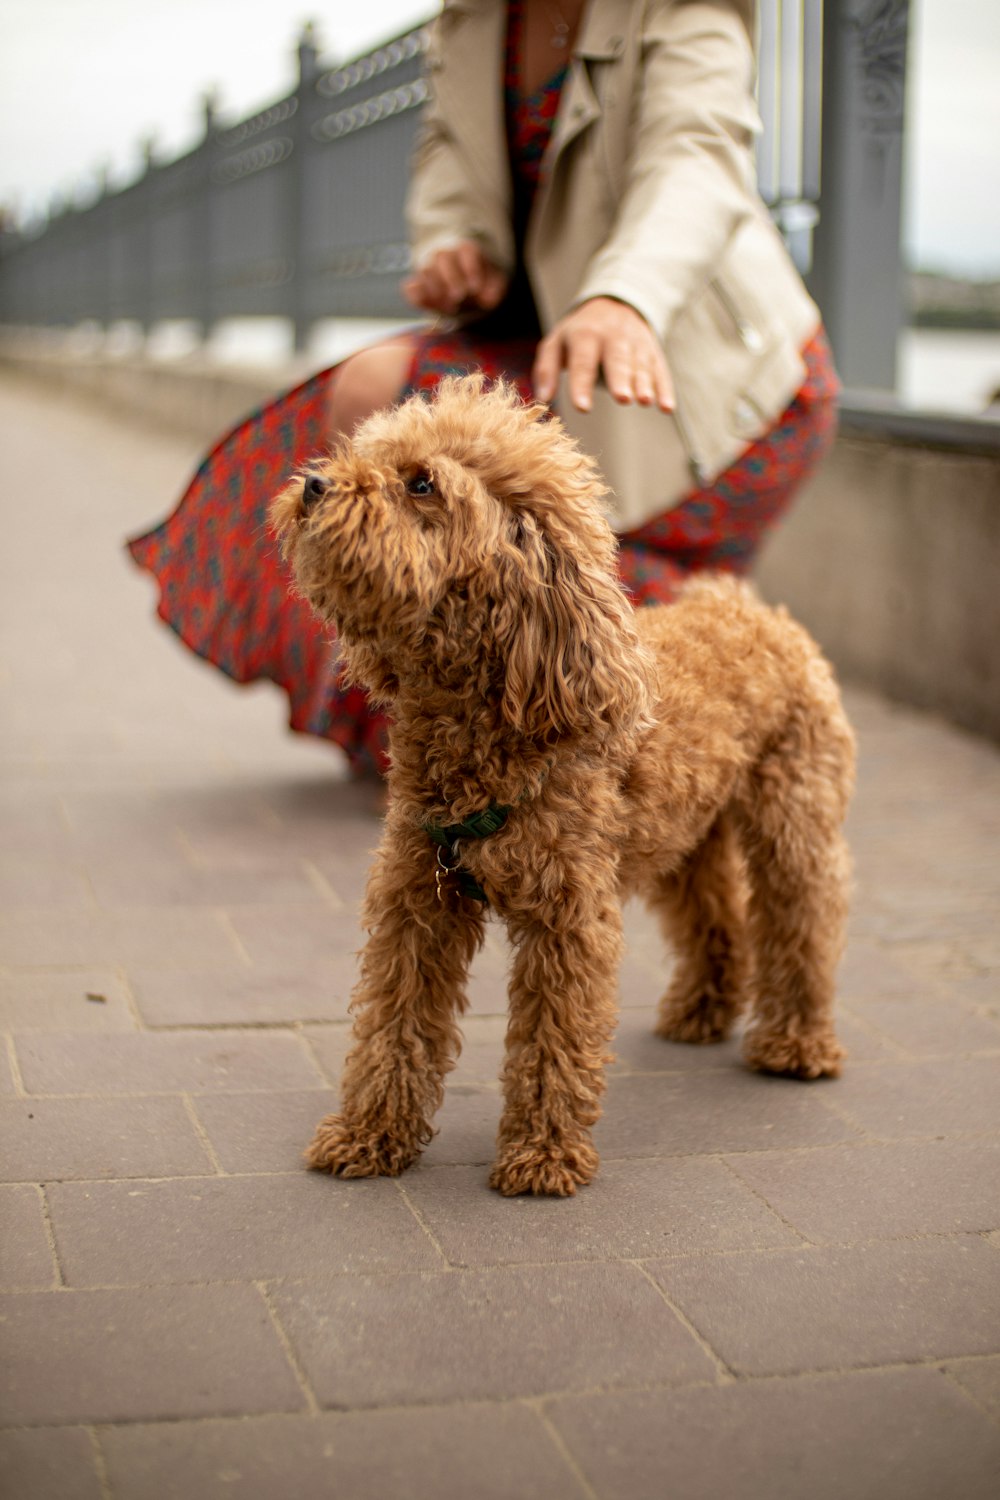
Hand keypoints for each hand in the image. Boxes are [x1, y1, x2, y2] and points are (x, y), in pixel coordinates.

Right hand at [402, 241, 507, 315]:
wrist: (460, 282)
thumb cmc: (479, 280)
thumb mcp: (493, 282)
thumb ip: (495, 288)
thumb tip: (489, 299)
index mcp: (465, 249)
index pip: (467, 251)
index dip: (471, 268)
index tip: (475, 288)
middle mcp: (444, 254)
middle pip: (443, 257)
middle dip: (451, 278)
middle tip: (459, 297)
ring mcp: (427, 267)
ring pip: (426, 270)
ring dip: (436, 290)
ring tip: (449, 308)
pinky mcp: (416, 285)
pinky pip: (410, 287)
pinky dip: (414, 295)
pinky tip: (424, 304)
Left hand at [533, 296, 674, 413]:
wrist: (614, 303)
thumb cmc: (579, 333)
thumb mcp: (556, 343)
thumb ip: (546, 369)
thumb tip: (543, 399)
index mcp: (585, 334)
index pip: (582, 361)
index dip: (582, 384)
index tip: (582, 408)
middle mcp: (613, 336)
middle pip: (617, 359)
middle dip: (621, 379)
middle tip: (622, 398)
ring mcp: (636, 342)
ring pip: (640, 364)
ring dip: (644, 383)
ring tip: (645, 401)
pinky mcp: (653, 351)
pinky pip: (660, 369)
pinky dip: (665, 388)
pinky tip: (667, 407)